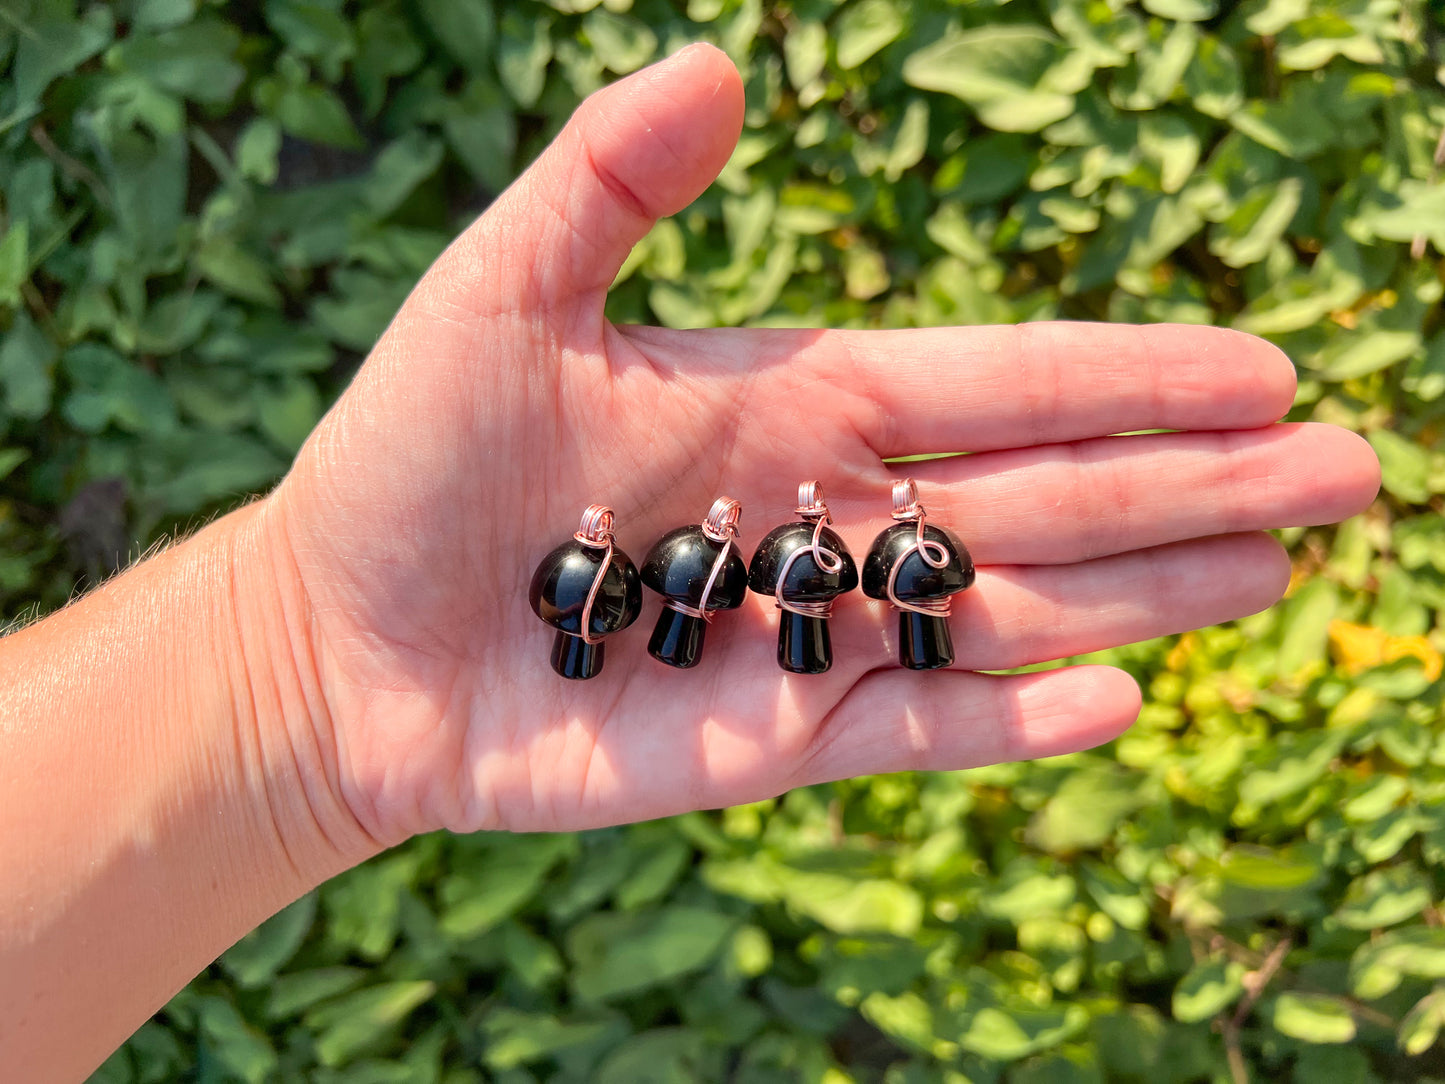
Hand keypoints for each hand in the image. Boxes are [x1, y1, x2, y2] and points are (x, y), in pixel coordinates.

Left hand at [260, 45, 1379, 844]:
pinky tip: (1121, 697)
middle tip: (1350, 473)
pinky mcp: (770, 738)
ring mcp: (809, 631)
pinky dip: (1011, 720)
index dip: (1133, 377)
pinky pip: (914, 727)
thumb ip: (609, 187)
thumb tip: (722, 63)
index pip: (1002, 384)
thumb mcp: (496, 294)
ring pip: (1010, 610)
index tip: (1265, 369)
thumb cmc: (408, 460)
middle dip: (1197, 485)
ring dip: (1146, 591)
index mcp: (794, 401)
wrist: (338, 638)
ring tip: (1277, 570)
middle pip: (1047, 496)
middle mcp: (828, 514)